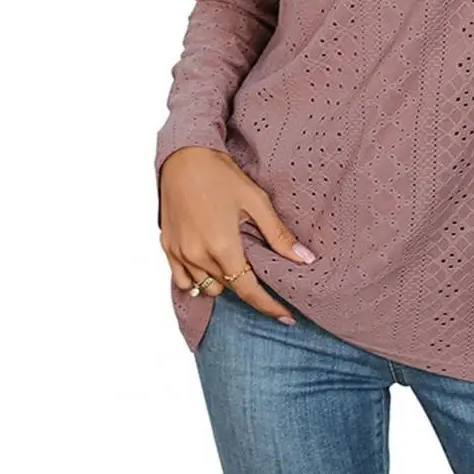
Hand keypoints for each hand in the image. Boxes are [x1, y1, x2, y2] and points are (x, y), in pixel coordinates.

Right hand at [158, 146, 315, 323]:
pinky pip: (182, 279)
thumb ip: (279, 235)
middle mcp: (197, 255)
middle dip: (248, 288)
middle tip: (265, 278)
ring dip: (223, 283)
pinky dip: (198, 279)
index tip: (286, 317)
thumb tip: (306, 259)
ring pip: (205, 287)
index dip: (269, 307)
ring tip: (238, 266)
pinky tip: (211, 266)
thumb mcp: (256, 202)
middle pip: (228, 289)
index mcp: (222, 246)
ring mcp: (179, 253)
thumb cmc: (222, 175)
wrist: (184, 156)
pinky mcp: (167, 246)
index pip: (248, 290)